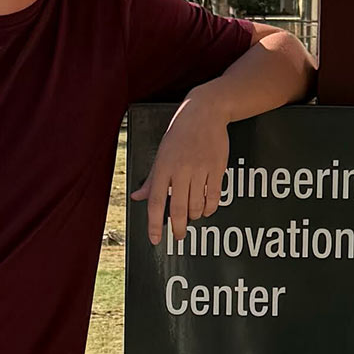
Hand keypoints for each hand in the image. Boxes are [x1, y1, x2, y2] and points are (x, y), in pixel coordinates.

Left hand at [132, 100, 226, 245]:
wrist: (205, 113)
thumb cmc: (179, 134)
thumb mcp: (161, 154)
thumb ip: (151, 180)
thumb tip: (137, 198)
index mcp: (163, 167)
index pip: (156, 202)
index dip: (155, 224)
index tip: (155, 240)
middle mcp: (180, 170)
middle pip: (179, 208)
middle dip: (178, 228)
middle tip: (179, 236)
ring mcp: (200, 169)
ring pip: (197, 205)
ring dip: (194, 216)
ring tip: (192, 217)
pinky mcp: (217, 168)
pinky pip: (214, 196)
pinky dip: (210, 208)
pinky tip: (206, 210)